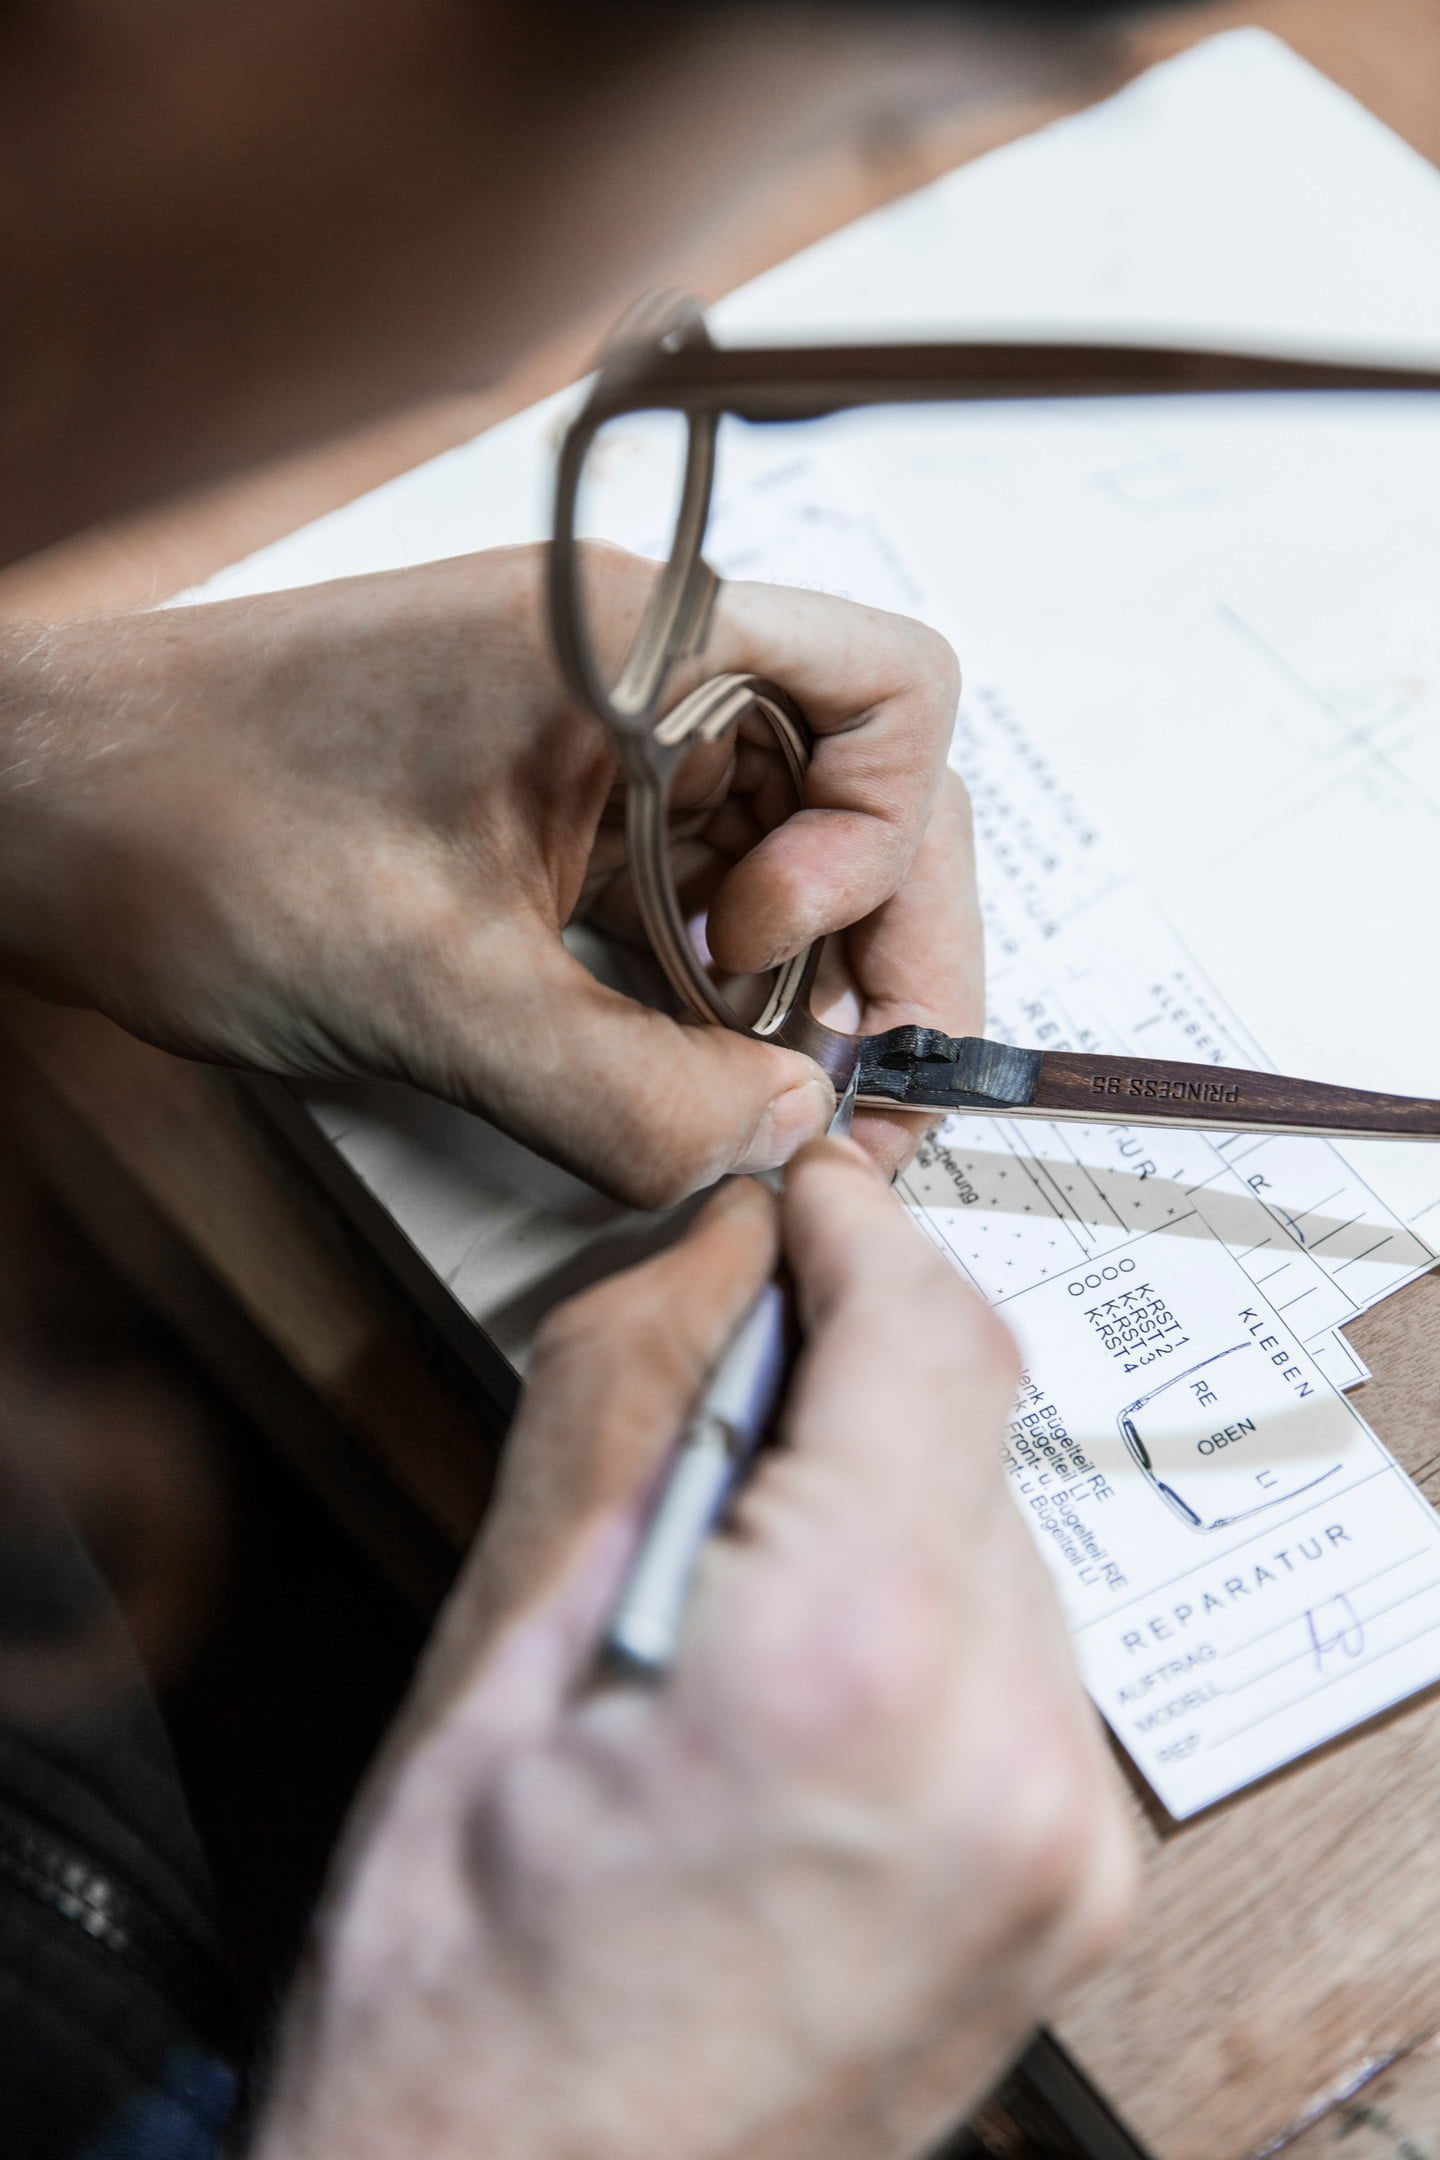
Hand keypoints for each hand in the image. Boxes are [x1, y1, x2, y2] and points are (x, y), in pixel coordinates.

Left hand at [0, 546, 976, 1201]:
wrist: (32, 805)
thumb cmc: (184, 829)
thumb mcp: (428, 992)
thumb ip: (628, 1095)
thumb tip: (782, 1146)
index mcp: (637, 638)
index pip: (897, 692)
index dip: (882, 845)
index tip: (767, 954)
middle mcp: (641, 664)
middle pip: (862, 783)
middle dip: (870, 942)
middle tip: (842, 1083)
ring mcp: (598, 731)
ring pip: (783, 843)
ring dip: (790, 975)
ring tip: (748, 1088)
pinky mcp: (551, 797)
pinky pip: (689, 878)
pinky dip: (707, 976)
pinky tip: (675, 1057)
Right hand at [254, 1145, 1135, 2159]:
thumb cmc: (466, 1995)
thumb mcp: (503, 1645)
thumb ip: (633, 1395)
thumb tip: (726, 1252)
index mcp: (851, 1667)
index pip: (929, 1333)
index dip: (858, 1235)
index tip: (801, 1203)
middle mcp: (1008, 1755)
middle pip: (974, 1430)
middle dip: (854, 1371)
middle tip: (722, 1394)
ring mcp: (1062, 1838)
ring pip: (1001, 1534)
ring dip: (884, 1492)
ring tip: (737, 1571)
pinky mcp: (1072, 1888)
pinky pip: (1019, 1654)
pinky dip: (921, 1601)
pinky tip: (798, 1660)